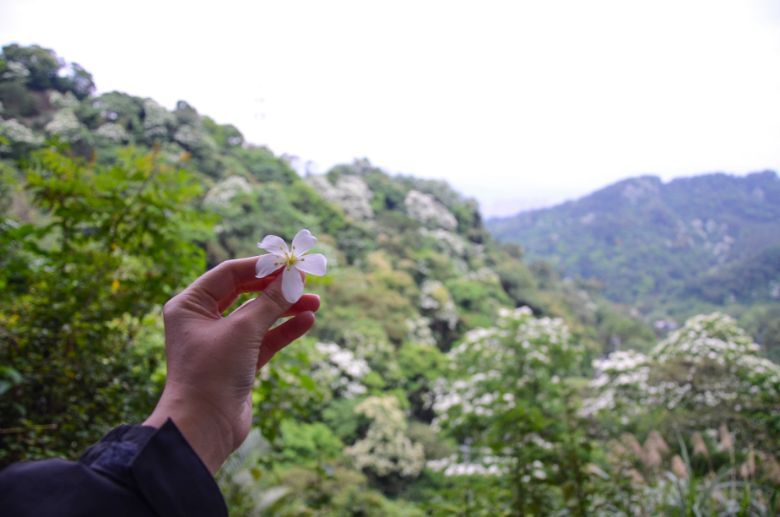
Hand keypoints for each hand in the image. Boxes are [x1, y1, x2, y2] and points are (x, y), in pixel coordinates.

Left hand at [143, 257, 319, 473]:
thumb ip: (270, 301)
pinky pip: (265, 339)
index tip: (289, 262)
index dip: (260, 267)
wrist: (203, 428)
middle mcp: (203, 321)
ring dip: (286, 309)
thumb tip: (294, 277)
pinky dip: (284, 330)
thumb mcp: (243, 330)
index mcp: (190, 305)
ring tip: (316, 302)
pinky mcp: (238, 362)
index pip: (229, 273)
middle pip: (246, 293)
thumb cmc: (211, 373)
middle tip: (306, 281)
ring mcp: (222, 342)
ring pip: (259, 317)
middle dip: (277, 288)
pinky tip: (307, 322)